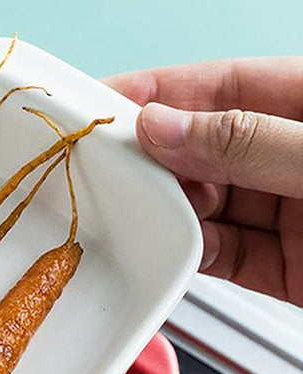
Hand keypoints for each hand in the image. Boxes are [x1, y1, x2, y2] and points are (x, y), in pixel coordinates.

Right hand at [105, 58, 302, 304]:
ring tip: (137, 214)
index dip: (162, 92)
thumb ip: (247, 142)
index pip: (224, 88)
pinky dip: (193, 255)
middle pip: (205, 151)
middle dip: (156, 162)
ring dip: (170, 214)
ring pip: (208, 207)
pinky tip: (173, 249)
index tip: (105, 105)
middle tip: (108, 170)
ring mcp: (290, 214)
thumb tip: (166, 128)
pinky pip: (224, 256)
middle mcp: (293, 158)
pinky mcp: (286, 268)